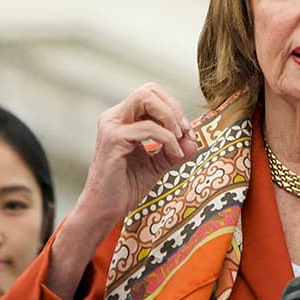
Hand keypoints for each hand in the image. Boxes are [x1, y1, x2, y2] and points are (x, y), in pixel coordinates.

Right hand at [47, 83, 196, 299]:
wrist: (106, 209)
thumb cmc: (126, 186)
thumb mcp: (158, 164)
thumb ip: (175, 149)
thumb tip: (194, 139)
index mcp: (122, 119)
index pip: (151, 94)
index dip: (173, 106)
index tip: (186, 130)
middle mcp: (114, 117)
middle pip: (148, 90)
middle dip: (173, 107)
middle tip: (184, 131)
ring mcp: (111, 126)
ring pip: (145, 99)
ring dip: (170, 117)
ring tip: (179, 139)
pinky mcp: (113, 139)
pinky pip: (149, 128)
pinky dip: (168, 139)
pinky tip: (173, 154)